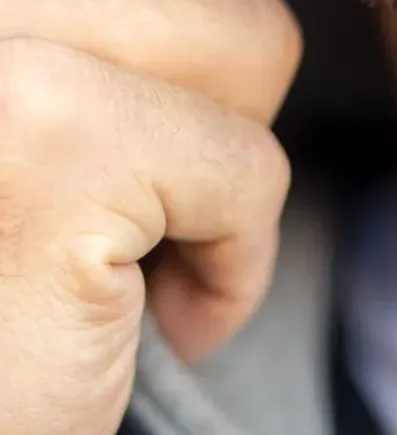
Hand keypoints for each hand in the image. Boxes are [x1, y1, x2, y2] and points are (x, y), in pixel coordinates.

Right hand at [0, 0, 302, 434]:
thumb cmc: (9, 314)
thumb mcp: (60, 131)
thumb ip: (124, 53)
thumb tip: (251, 27)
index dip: (183, 73)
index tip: (125, 185)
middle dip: (212, 119)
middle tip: (134, 223)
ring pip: (249, 44)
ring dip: (227, 185)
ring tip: (140, 264)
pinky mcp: (50, 144)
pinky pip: (252, 171)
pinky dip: (236, 272)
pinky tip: (156, 325)